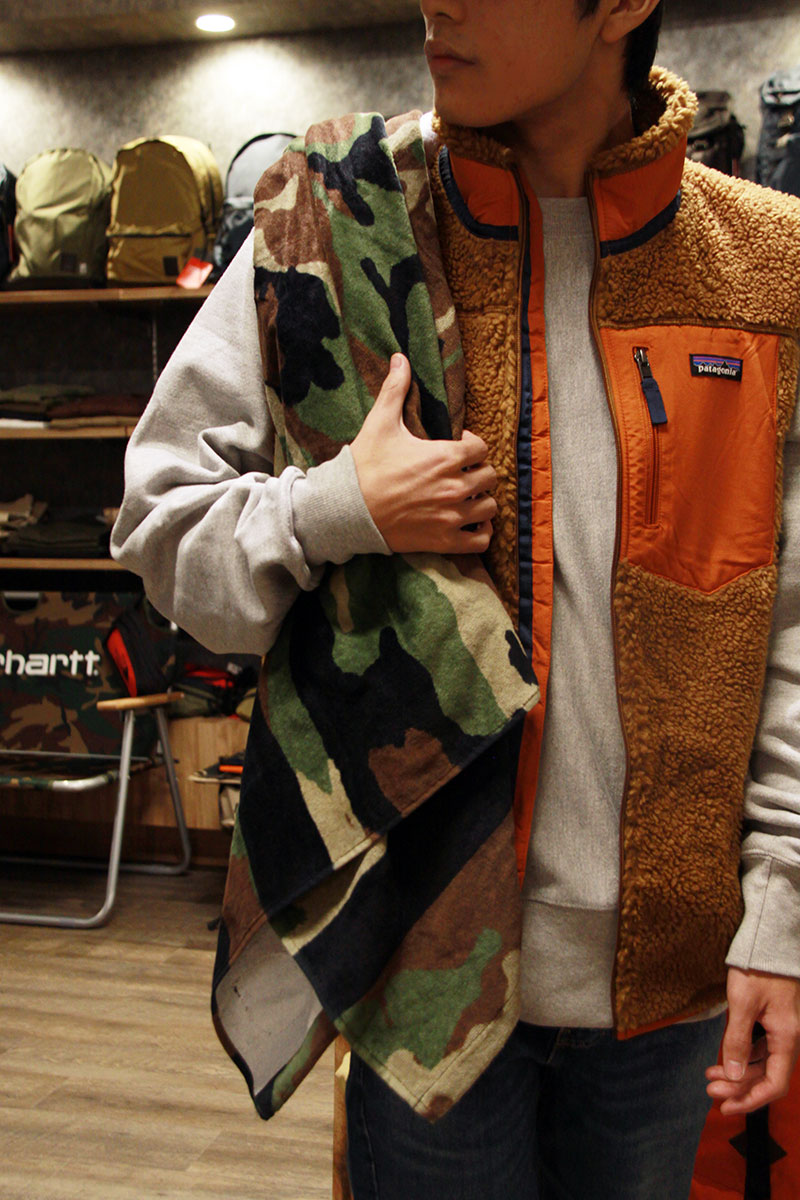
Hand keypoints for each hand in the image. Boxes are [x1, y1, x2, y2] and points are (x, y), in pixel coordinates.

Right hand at [350, 353, 496, 553]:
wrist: (347, 510)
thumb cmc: (365, 466)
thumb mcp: (380, 423)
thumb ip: (395, 389)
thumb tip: (400, 357)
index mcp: (445, 456)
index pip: (481, 447)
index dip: (472, 445)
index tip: (458, 448)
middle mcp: (455, 487)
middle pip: (490, 476)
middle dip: (478, 472)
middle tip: (462, 473)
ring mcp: (452, 516)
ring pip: (489, 508)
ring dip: (481, 501)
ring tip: (467, 498)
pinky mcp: (444, 541)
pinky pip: (481, 541)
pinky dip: (480, 533)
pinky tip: (469, 524)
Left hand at [705, 967, 799, 1114]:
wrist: (768, 940)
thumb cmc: (757, 968)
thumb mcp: (742, 1003)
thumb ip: (737, 1040)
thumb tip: (732, 1074)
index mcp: (786, 1038)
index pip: (774, 1084)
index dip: (751, 1100)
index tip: (726, 1107)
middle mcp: (788, 1037)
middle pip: (767, 1076)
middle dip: (739, 1088)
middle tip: (711, 1091)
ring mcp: (781, 1029)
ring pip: (763, 1063)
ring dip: (738, 1073)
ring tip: (711, 1076)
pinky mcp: (772, 1020)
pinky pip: (761, 1048)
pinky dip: (743, 1056)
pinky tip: (723, 1057)